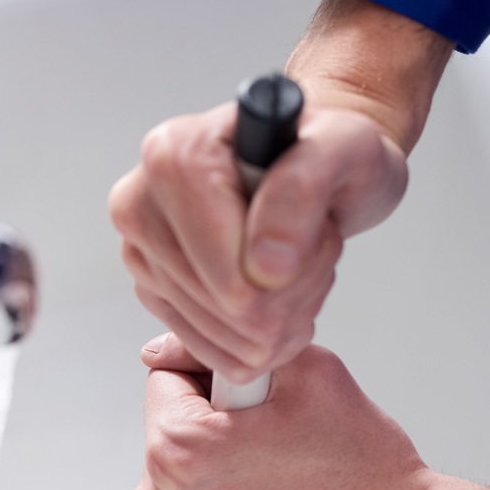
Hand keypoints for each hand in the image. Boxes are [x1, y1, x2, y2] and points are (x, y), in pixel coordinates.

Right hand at [107, 0, 453, 382]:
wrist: (330, 160)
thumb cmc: (338, 150)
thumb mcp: (347, 157)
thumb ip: (306, 196)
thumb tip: (265, 260)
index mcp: (178, 155)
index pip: (210, 257)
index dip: (267, 284)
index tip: (308, 265)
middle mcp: (142, 195)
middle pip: (204, 300)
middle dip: (270, 306)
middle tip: (312, 270)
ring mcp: (141, 241)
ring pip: (199, 327)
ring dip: (261, 324)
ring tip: (296, 280)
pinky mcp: (151, 277)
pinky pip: (194, 338)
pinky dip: (241, 337)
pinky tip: (271, 304)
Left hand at [126, 333, 489, 489]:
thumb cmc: (367, 481)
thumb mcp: (312, 374)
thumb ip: (233, 350)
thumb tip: (169, 349)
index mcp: (176, 449)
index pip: (165, 379)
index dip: (218, 385)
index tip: (257, 408)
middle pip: (169, 440)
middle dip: (214, 437)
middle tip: (279, 456)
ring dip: (215, 486)